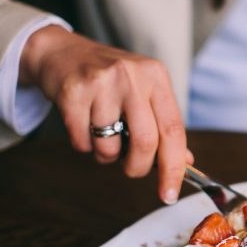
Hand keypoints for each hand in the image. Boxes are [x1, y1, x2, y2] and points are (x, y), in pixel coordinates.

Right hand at [19, 25, 191, 203]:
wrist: (61, 52)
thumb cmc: (109, 80)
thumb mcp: (143, 92)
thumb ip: (163, 126)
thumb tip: (185, 162)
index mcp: (156, 77)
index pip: (174, 130)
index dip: (174, 168)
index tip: (169, 194)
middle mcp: (132, 76)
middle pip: (145, 142)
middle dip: (138, 167)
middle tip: (131, 168)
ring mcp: (101, 83)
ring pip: (110, 147)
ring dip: (106, 155)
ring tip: (102, 136)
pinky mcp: (72, 92)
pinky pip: (82, 142)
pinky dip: (84, 145)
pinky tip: (83, 125)